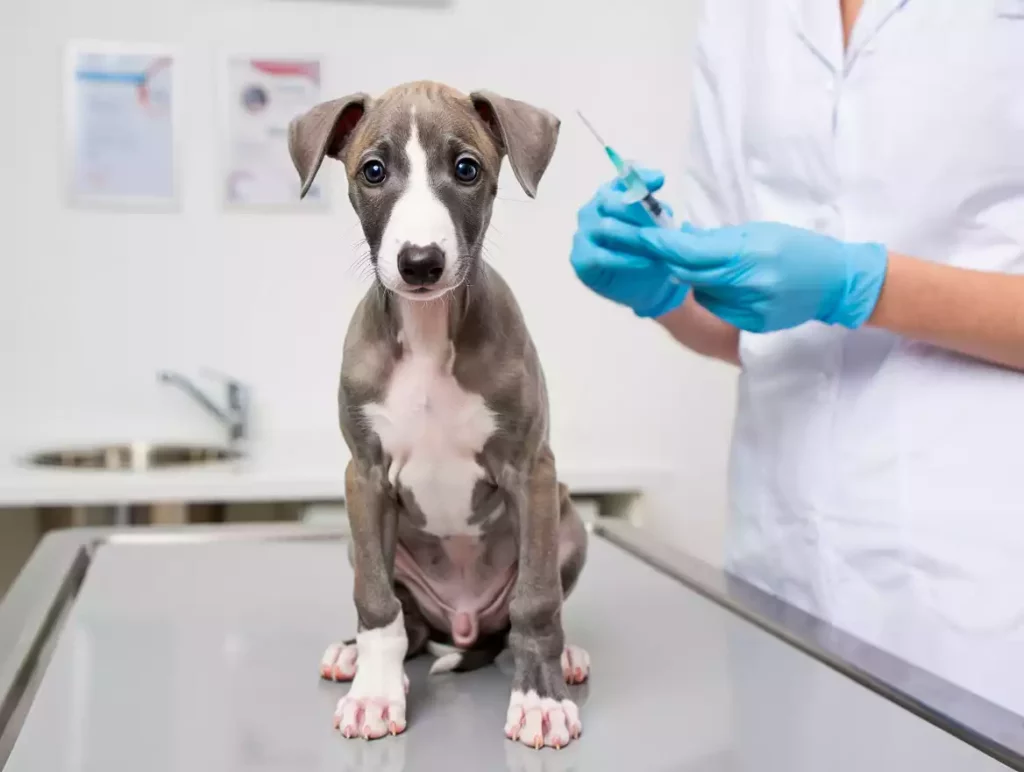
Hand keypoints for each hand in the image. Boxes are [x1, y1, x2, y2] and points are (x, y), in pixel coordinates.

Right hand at [570, 168, 689, 318]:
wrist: (646, 286)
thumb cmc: (650, 250)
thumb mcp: (659, 226)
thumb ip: (656, 206)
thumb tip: (659, 183)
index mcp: (610, 196)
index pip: (619, 179)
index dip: (639, 177)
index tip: (660, 180)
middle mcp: (592, 210)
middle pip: (608, 199)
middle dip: (637, 209)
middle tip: (662, 222)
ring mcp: (583, 234)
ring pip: (605, 227)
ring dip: (635, 236)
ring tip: (658, 246)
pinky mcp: (580, 259)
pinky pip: (601, 256)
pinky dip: (627, 259)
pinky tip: (648, 263)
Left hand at [589, 219, 888, 332]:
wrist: (836, 282)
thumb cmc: (799, 249)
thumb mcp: (758, 233)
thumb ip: (718, 239)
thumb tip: (681, 236)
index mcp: (747, 256)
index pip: (689, 251)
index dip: (660, 243)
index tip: (638, 234)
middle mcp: (746, 285)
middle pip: (688, 274)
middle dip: (669, 260)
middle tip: (651, 246)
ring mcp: (749, 309)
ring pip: (700, 293)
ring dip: (693, 278)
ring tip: (708, 263)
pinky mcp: (751, 324)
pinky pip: (718, 308)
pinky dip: (713, 294)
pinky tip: (725, 284)